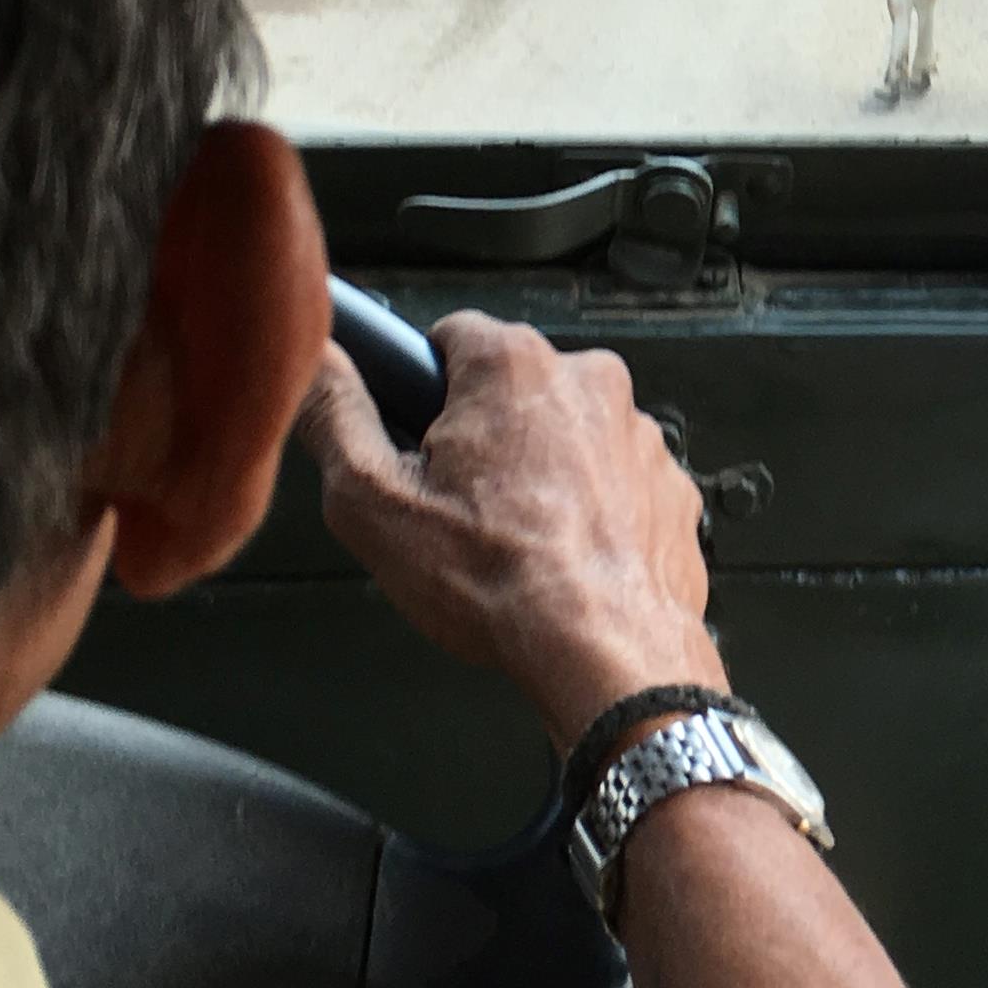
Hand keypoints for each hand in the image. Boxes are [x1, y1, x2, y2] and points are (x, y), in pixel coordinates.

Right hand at [296, 315, 722, 743]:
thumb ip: (335, 419)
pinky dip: (592, 511)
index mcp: (512, 365)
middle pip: (512, 389)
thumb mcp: (373, 502)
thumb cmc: (498, 581)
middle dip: (483, 437)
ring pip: (568, 436)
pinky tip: (565, 557)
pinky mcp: (670, 484)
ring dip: (542, 473)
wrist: (605, 650)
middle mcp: (588, 380)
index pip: (449, 337)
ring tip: (515, 542)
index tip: (416, 440)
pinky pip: (616, 483)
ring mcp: (638, 433)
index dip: (422, 392)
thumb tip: (317, 368)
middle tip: (458, 506)